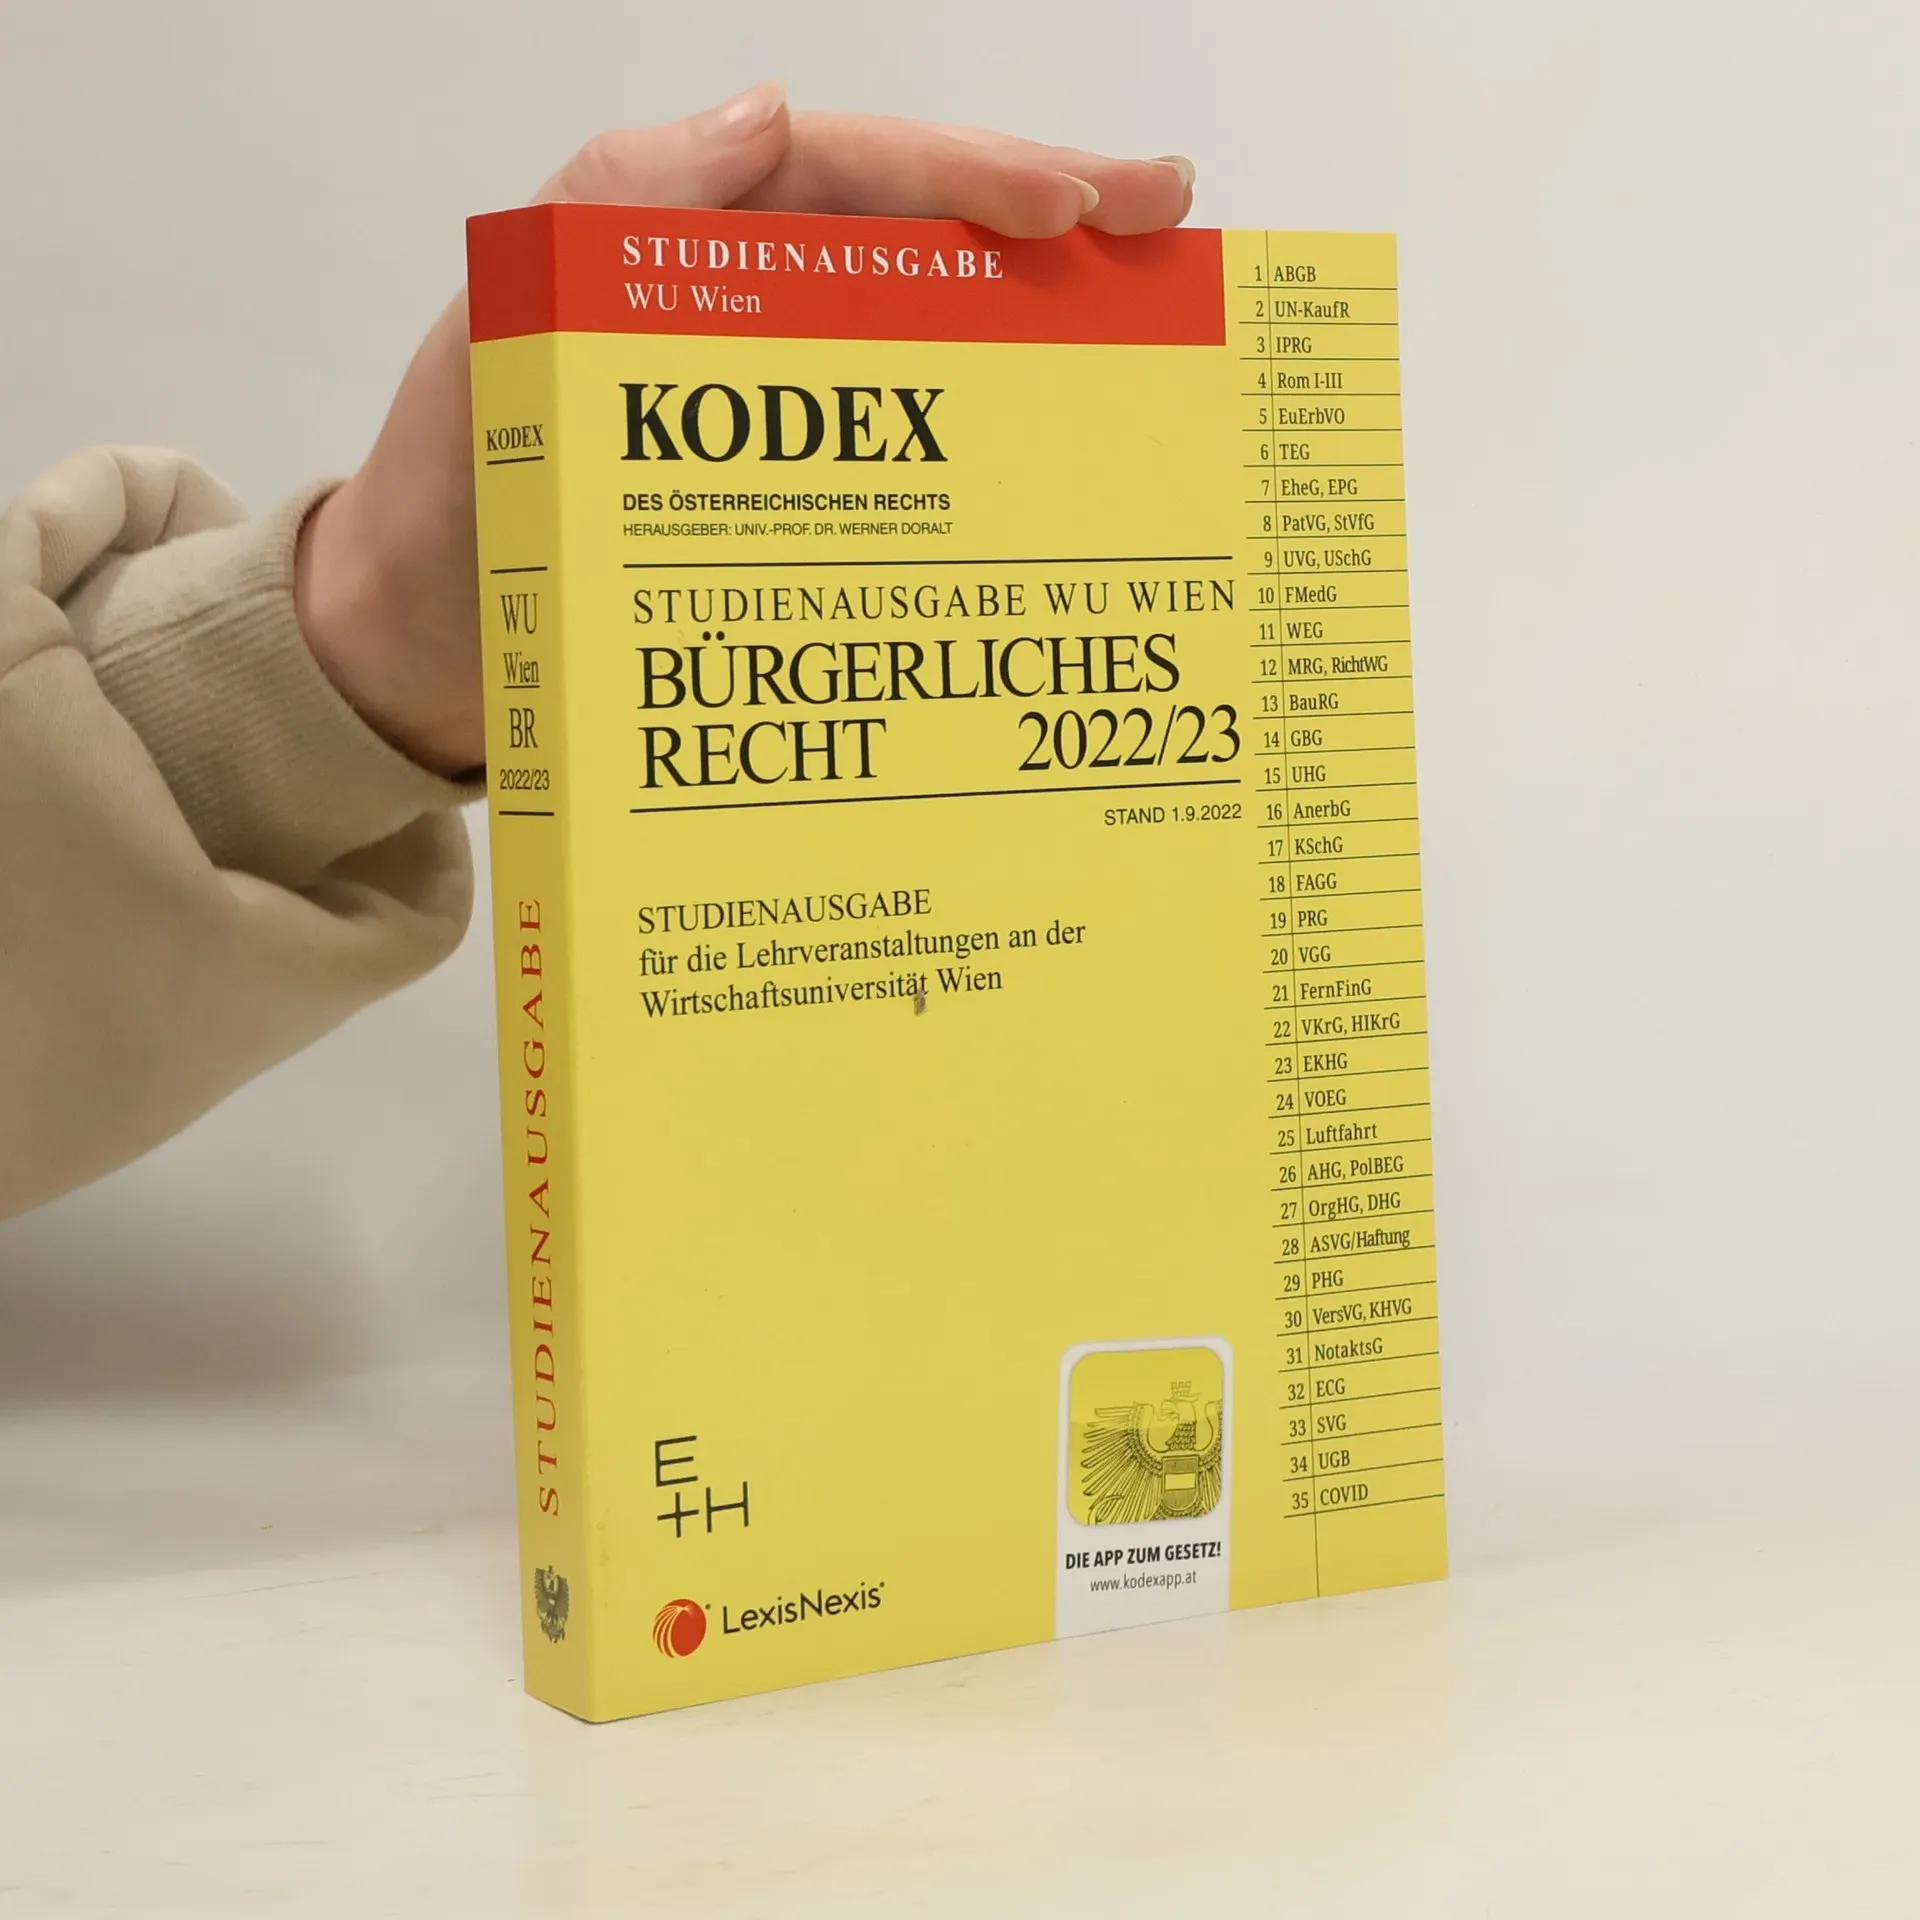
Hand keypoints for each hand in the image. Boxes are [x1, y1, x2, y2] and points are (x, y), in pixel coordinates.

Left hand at [294, 85, 1195, 775]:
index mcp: (676, 248)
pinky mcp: (782, 501)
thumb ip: (604, 219)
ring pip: (924, 338)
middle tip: (1169, 222)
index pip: (845, 174)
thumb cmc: (445, 506)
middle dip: (1045, 225)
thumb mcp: (496, 346)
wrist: (413, 660)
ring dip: (1036, 325)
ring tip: (1148, 319)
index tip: (1081, 207)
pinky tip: (1058, 460)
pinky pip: (899, 449)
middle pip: (912, 242)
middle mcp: (737, 313)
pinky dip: (983, 444)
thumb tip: (766, 114)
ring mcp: (768, 409)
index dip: (970, 178)